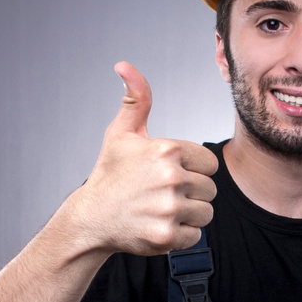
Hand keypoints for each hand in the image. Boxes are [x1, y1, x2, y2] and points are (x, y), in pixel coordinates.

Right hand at [78, 61, 217, 255]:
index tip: (170, 174)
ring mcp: (169, 209)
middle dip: (191, 193)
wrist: (90, 219)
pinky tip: (159, 225)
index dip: (193, 170)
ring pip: (206, 213)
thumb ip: (136, 99)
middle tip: (162, 195)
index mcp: (167, 150)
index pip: (210, 163)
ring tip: (162, 209)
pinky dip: (181, 234)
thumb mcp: (121, 134)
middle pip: (210, 189)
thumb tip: (125, 65)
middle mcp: (171, 179)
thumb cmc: (110, 175)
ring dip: (188, 214)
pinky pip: (196, 234)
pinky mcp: (167, 236)